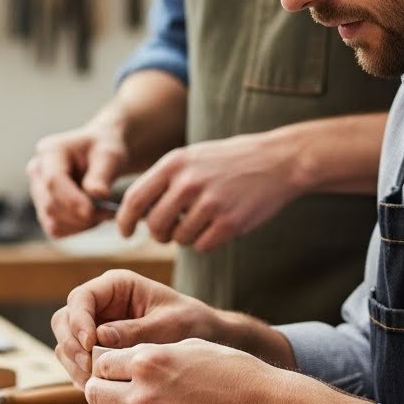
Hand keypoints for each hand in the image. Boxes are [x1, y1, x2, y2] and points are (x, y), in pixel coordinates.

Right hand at [26, 117, 127, 238]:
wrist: (101, 156)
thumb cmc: (105, 151)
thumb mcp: (110, 156)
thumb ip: (102, 175)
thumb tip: (98, 195)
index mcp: (49, 151)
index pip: (52, 180)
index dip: (71, 199)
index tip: (92, 212)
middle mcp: (37, 170)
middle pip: (50, 204)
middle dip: (80, 215)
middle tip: (108, 213)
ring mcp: (37, 191)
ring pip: (52, 221)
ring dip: (81, 224)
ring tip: (104, 213)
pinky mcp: (43, 209)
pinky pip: (56, 229)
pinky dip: (77, 229)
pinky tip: (93, 217)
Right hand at [51, 270, 220, 388]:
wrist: (204, 338)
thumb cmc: (190, 322)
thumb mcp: (168, 325)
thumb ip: (136, 331)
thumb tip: (100, 338)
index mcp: (117, 286)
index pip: (81, 298)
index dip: (79, 321)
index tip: (91, 344)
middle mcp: (101, 303)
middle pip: (65, 321)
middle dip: (72, 345)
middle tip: (89, 369)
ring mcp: (96, 326)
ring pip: (67, 343)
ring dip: (75, 364)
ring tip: (96, 383)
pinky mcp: (98, 349)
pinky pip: (78, 361)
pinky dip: (83, 375)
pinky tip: (101, 388)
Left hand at [85, 338, 287, 403]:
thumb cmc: (236, 375)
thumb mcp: (192, 347)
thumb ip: (155, 352)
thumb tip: (131, 358)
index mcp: (149, 360)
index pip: (103, 362)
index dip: (108, 365)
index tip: (117, 369)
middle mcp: (142, 392)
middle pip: (93, 391)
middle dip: (101, 388)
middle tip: (114, 390)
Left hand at [116, 131, 295, 248]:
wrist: (278, 160)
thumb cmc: (231, 160)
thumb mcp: (192, 157)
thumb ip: (164, 180)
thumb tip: (137, 212)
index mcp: (174, 163)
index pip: (135, 199)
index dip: (125, 220)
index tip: (125, 232)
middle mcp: (188, 182)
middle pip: (155, 225)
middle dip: (160, 234)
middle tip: (171, 231)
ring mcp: (210, 203)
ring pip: (180, 239)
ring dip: (187, 237)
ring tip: (203, 221)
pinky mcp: (230, 222)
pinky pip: (203, 246)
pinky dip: (207, 242)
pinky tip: (219, 225)